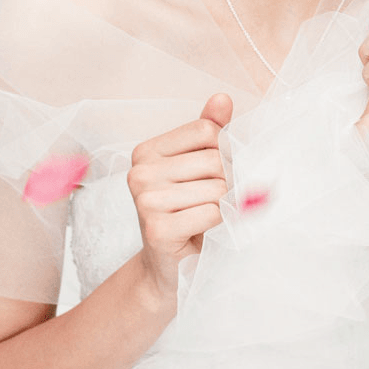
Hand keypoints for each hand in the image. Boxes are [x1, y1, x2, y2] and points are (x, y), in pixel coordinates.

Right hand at [127, 93, 232, 296]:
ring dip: (226, 206)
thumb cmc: (190, 214)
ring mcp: (145, 200)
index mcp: (148, 151)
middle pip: (215, 160)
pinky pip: (212, 214)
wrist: (171, 270)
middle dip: (229, 182)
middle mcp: (140, 171)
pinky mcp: (156, 229)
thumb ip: (210, 132)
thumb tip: (222, 98)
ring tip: (211, 218)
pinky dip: (219, 225)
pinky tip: (205, 233)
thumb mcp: (199, 169)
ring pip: (217, 189)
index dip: (224, 152)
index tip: (217, 174)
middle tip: (218, 202)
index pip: (207, 131)